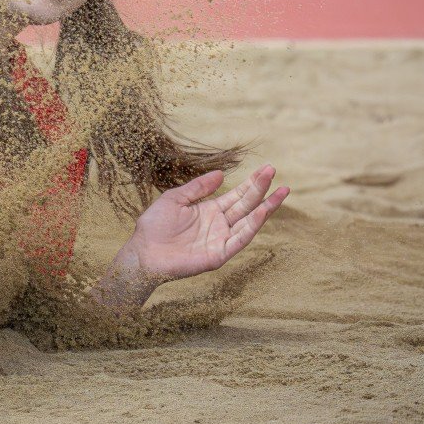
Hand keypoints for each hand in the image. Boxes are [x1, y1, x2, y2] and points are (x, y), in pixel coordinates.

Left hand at [119, 166, 289, 283]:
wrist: (143, 252)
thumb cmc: (154, 226)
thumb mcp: (175, 198)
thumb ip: (198, 187)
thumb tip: (221, 174)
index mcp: (210, 211)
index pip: (237, 195)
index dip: (252, 182)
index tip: (267, 168)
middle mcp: (220, 224)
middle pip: (246, 204)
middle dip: (261, 188)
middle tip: (274, 171)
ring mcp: (221, 239)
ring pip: (249, 221)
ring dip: (266, 207)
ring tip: (281, 191)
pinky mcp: (219, 254)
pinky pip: (240, 238)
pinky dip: (253, 226)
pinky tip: (263, 211)